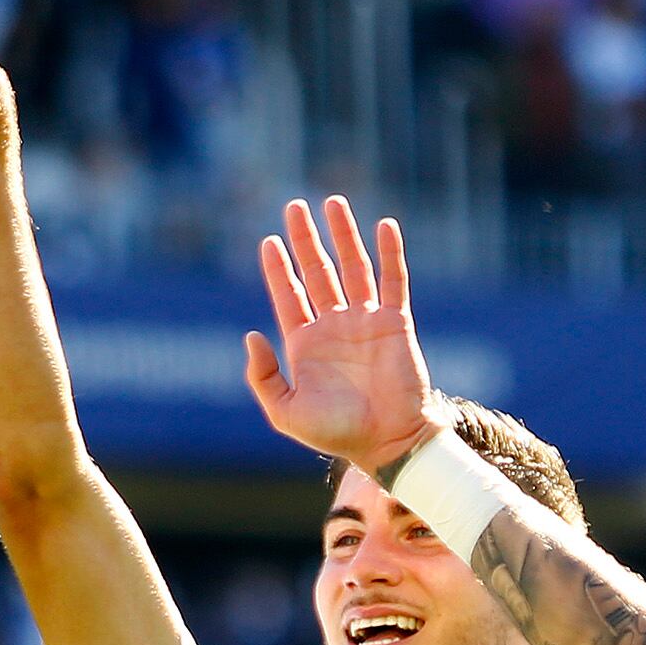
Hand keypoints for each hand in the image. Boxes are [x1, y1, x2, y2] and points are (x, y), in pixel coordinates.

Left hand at [242, 196, 440, 476]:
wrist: (388, 442)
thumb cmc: (337, 434)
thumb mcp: (285, 412)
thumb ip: (263, 377)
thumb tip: (250, 335)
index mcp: (306, 345)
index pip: (289, 295)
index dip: (278, 268)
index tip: (269, 240)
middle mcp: (335, 327)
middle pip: (318, 271)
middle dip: (305, 239)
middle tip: (294, 207)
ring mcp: (365, 322)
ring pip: (353, 266)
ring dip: (343, 234)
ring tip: (332, 202)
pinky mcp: (395, 322)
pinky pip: (393, 280)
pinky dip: (390, 252)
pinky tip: (384, 225)